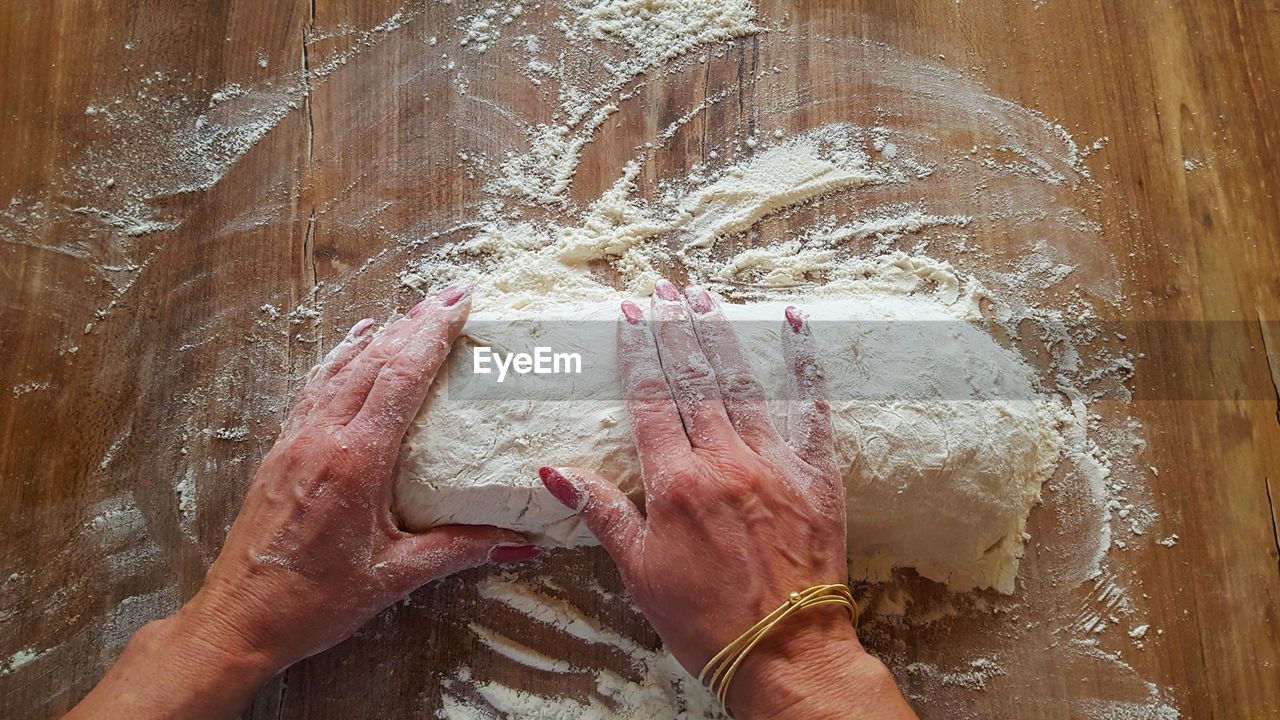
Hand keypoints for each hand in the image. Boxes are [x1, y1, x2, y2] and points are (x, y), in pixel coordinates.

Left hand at [67, 284, 537, 719]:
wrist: (237, 620)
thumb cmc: (312, 603)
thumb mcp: (393, 577)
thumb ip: (460, 550)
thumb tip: (523, 542)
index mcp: (354, 461)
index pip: (400, 378)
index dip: (432, 335)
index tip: (460, 303)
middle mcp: (322, 438)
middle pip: (374, 360)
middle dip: (417, 322)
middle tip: (454, 293)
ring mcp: (297, 440)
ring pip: (343, 366)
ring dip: (383, 333)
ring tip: (416, 309)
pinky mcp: (282, 450)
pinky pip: (317, 386)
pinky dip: (342, 355)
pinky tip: (356, 340)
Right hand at [539, 281, 915, 718]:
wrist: (785, 650)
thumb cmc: (705, 619)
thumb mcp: (639, 571)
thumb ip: (602, 511)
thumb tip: (553, 471)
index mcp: (676, 483)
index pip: (650, 400)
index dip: (638, 351)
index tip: (629, 313)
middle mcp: (724, 462)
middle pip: (695, 380)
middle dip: (676, 329)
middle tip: (665, 288)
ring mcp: (775, 464)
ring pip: (744, 385)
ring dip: (722, 336)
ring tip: (707, 297)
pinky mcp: (817, 475)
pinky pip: (812, 409)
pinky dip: (804, 365)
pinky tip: (796, 325)